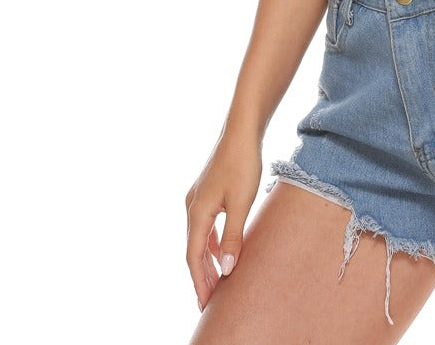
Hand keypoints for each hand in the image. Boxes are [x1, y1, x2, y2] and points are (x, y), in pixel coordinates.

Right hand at [184, 131, 262, 311]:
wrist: (242, 130)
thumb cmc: (243, 163)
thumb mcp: (242, 203)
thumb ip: (233, 237)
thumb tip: (225, 269)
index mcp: (197, 212)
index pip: (193, 256)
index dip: (199, 281)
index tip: (206, 304)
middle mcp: (192, 206)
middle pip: (193, 249)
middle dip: (201, 275)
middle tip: (210, 300)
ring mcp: (198, 198)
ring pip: (199, 237)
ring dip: (206, 259)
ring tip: (216, 280)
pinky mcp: (208, 191)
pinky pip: (206, 225)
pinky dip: (211, 241)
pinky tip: (220, 249)